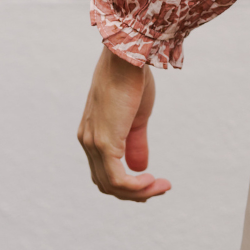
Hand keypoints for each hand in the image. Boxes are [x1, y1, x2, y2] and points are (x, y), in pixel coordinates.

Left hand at [77, 44, 170, 201]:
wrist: (129, 56)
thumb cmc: (132, 79)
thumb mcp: (136, 116)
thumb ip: (135, 142)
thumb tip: (140, 168)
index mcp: (93, 134)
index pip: (104, 171)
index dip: (126, 183)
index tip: (151, 182)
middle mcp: (88, 141)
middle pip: (106, 183)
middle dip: (133, 193)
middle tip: (158, 189)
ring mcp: (93, 143)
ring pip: (111, 185)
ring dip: (139, 192)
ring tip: (161, 186)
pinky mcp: (104, 143)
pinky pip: (117, 179)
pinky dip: (136, 187)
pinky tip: (152, 181)